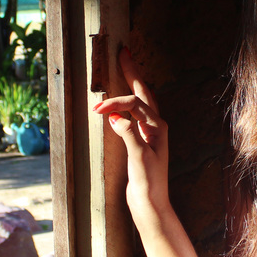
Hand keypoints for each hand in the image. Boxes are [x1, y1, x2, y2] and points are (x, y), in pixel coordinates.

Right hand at [94, 47, 169, 218]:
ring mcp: (151, 133)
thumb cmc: (148, 183)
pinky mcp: (143, 141)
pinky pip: (135, 113)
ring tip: (125, 67)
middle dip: (133, 72)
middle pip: (144, 92)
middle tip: (124, 52)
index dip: (116, 103)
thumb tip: (115, 116)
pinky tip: (120, 103)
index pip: (136, 103)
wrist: (151, 203)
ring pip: (142, 101)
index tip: (98, 109)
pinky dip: (127, 102)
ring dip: (132, 83)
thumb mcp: (138, 158)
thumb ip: (129, 135)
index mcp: (158, 127)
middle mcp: (157, 126)